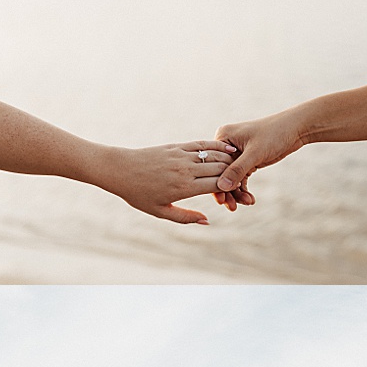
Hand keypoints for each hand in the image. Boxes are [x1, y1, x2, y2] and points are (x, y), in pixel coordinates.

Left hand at [97, 140, 236, 224]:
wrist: (120, 169)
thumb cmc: (138, 195)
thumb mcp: (160, 211)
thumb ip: (185, 218)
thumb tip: (207, 222)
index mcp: (183, 188)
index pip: (216, 185)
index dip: (230, 189)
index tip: (239, 193)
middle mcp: (185, 170)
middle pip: (219, 169)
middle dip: (234, 175)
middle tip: (246, 179)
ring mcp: (181, 156)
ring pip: (213, 155)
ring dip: (229, 160)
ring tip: (241, 165)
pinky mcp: (177, 146)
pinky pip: (202, 145)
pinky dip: (217, 147)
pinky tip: (228, 150)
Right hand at [213, 109, 305, 209]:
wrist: (297, 128)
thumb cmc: (276, 133)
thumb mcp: (255, 152)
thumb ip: (237, 170)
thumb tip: (222, 187)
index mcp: (223, 137)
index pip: (214, 164)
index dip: (216, 183)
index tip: (221, 201)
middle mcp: (227, 145)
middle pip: (221, 173)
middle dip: (228, 191)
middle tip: (234, 207)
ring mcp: (237, 153)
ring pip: (231, 178)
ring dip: (238, 192)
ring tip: (248, 202)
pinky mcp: (246, 160)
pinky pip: (240, 178)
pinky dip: (244, 189)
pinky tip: (250, 199)